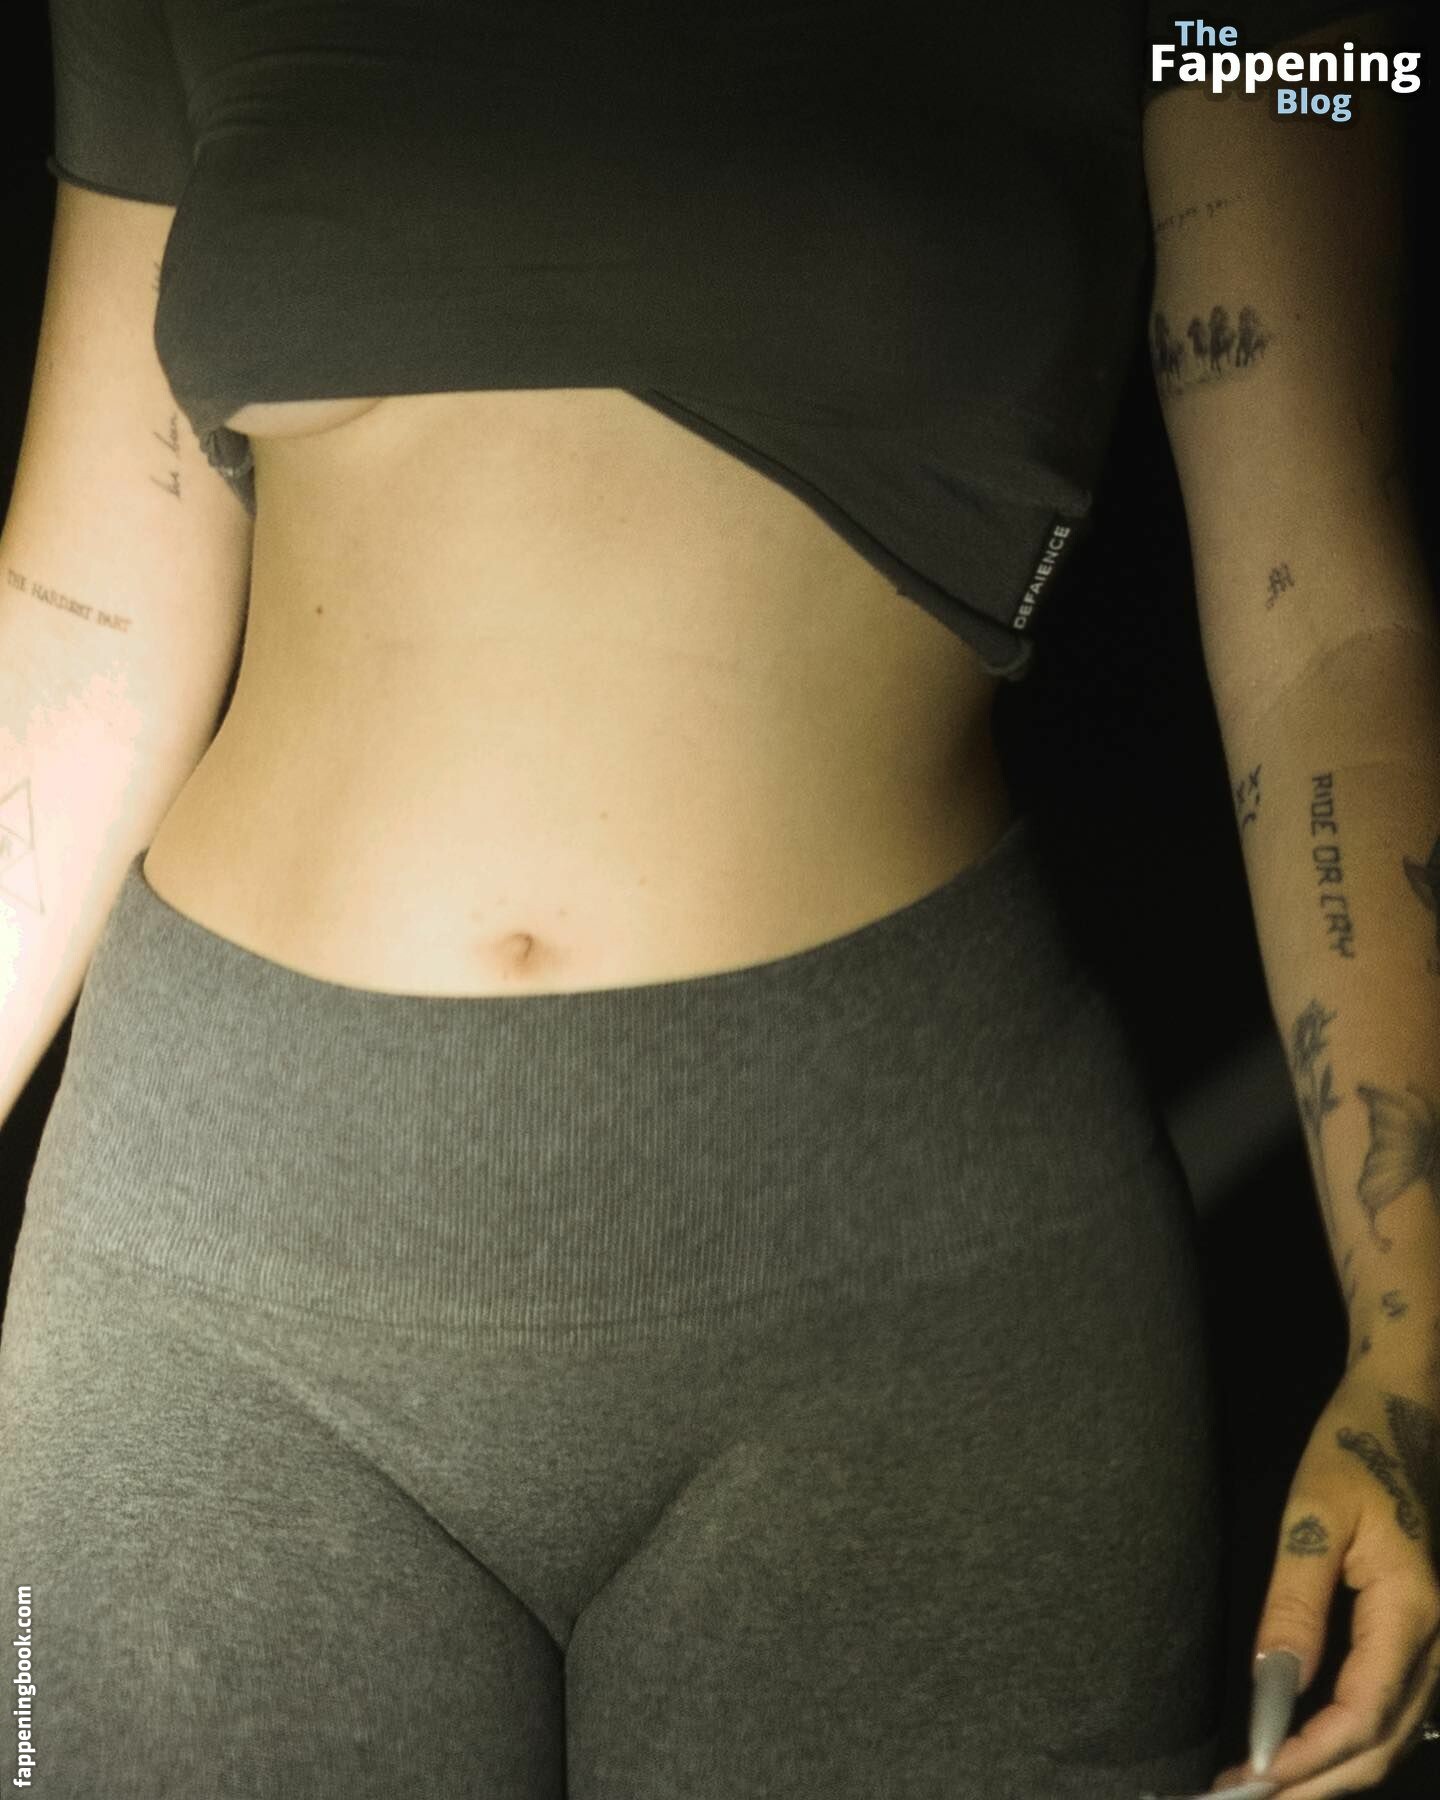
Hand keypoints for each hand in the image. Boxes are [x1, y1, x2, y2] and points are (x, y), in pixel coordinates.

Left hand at [1211, 1361, 1439, 1799]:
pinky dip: (1345, 1742)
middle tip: (1241, 1799)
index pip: (1361, 1717)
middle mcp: (1435, 1641)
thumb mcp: (1311, 1517)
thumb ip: (1296, 1604)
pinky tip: (1298, 1748)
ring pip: (1389, 1736)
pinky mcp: (1417, 1637)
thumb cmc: (1350, 1453)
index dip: (1306, 1756)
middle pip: (1381, 1744)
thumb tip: (1271, 1686)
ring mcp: (1433, 1642)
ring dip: (1328, 1770)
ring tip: (1260, 1785)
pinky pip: (1388, 1709)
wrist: (1397, 1415)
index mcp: (1412, 1613)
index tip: (1251, 1778)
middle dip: (1314, 1783)